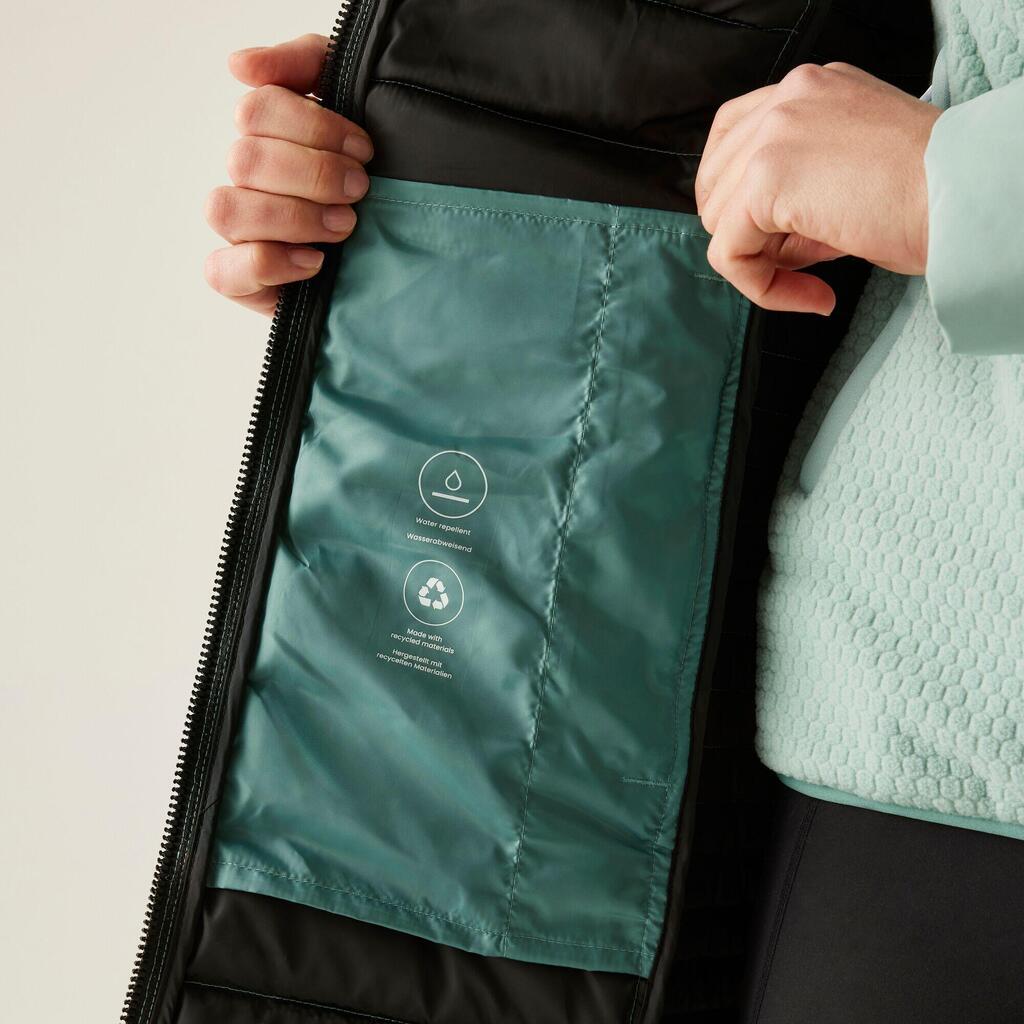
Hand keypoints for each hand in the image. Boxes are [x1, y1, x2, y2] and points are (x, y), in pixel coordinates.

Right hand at [204, 34, 373, 314]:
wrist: (399, 255)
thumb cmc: (372, 177)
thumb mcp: (355, 103)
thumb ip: (307, 63)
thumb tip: (239, 66)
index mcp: (266, 136)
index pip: (258, 110)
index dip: (314, 128)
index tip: (365, 150)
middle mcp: (245, 181)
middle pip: (245, 159)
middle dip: (314, 175)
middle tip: (360, 191)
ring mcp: (238, 231)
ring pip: (228, 208)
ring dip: (293, 216)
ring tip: (344, 227)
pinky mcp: (239, 281)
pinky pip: (222, 270)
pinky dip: (270, 262)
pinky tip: (315, 262)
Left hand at [695, 63, 940, 314]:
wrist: (966, 197)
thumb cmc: (931, 193)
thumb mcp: (852, 173)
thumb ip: (799, 189)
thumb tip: (759, 239)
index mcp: (809, 89)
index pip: (735, 138)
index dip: (742, 199)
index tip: (779, 237)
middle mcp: (787, 98)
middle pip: (716, 181)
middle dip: (749, 232)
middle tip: (802, 262)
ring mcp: (773, 133)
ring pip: (717, 219)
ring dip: (758, 260)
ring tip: (813, 274)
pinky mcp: (765, 179)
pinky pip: (728, 254)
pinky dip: (761, 287)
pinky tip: (812, 295)